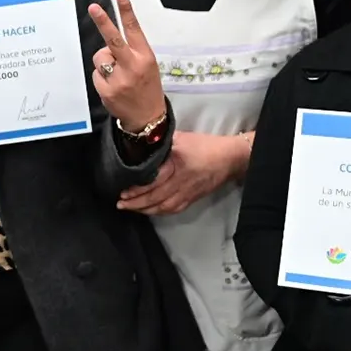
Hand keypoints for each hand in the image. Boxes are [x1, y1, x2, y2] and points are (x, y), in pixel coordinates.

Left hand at [88, 0, 165, 134]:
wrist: (148, 117)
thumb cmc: (146, 87)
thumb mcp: (148, 65)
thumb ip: (131, 52)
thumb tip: (108, 43)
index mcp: (145, 57)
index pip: (134, 30)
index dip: (127, 11)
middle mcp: (132, 66)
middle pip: (114, 40)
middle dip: (103, 22)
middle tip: (93, 8)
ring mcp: (119, 80)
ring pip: (100, 58)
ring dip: (104, 63)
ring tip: (116, 75)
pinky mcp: (107, 91)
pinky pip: (96, 75)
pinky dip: (101, 78)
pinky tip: (113, 87)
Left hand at [118, 131, 239, 214]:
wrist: (230, 158)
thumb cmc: (204, 145)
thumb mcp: (181, 138)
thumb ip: (162, 142)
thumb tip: (141, 142)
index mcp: (178, 166)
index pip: (154, 181)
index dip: (137, 188)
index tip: (123, 189)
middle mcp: (182, 183)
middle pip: (156, 198)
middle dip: (136, 203)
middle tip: (120, 203)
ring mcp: (188, 193)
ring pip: (163, 207)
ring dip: (144, 210)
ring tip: (129, 208)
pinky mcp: (192, 199)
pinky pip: (173, 210)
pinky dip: (158, 212)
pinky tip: (148, 211)